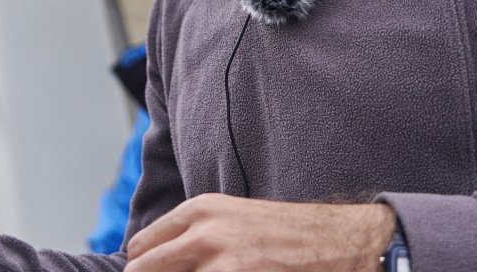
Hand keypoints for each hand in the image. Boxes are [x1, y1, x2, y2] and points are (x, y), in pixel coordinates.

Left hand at [125, 193, 393, 271]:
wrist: (337, 242)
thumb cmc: (281, 234)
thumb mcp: (228, 221)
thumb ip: (190, 236)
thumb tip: (148, 262)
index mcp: (197, 211)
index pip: (139, 249)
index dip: (143, 270)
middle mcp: (203, 232)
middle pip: (143, 270)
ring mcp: (221, 262)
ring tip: (213, 271)